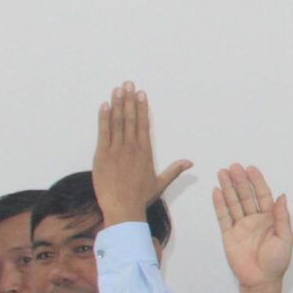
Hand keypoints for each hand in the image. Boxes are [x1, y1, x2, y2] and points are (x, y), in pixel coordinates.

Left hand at [92, 83, 189, 227]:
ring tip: (117, 89)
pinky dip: (103, 118)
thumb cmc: (141, 198)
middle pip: (130, 118)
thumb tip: (190, 162)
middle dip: (129, 99)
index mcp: (145, 152)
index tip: (141, 94)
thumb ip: (174, 170)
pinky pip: (103, 132)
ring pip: (117, 122)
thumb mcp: (160, 183)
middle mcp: (131, 147)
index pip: (143, 124)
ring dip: (117, 104)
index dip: (142, 107)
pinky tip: (104, 105)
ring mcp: (116, 150)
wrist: (123, 208)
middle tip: (128, 84)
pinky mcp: (102, 155)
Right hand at [211, 166, 292, 289]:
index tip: (251, 169)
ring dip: (228, 188)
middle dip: (240, 181)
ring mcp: (241, 226)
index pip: (263, 195)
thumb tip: (282, 196)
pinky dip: (219, 205)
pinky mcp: (229, 235)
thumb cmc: (276, 262)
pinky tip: (216, 192)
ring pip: (233, 203)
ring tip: (222, 173)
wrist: (261, 281)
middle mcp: (255, 219)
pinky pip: (223, 217)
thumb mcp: (284, 238)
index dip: (257, 182)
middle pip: (246, 196)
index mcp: (270, 219)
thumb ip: (282, 217)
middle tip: (233, 166)